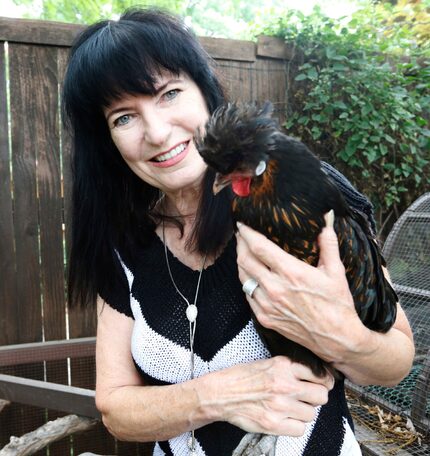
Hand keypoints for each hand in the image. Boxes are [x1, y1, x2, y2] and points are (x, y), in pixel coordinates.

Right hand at [211, 356, 331, 435]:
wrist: (221, 393)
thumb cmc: (242, 377)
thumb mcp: (267, 363)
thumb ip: (289, 368)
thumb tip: (315, 376)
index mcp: (283, 366)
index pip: (319, 375)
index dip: (323, 381)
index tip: (323, 384)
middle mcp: (284, 384)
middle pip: (321, 396)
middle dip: (316, 397)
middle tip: (306, 397)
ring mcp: (279, 405)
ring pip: (311, 414)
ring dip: (303, 412)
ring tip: (290, 407)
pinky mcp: (273, 424)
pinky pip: (300, 429)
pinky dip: (295, 426)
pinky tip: (285, 418)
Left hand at [235, 217, 364, 363]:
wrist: (336, 339)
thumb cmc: (337, 305)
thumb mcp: (336, 272)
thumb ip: (328, 245)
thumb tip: (327, 222)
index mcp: (291, 273)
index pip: (259, 247)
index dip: (247, 233)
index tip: (242, 224)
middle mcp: (275, 288)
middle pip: (245, 260)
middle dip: (240, 244)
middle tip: (242, 235)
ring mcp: (267, 305)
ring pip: (243, 278)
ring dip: (241, 263)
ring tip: (244, 253)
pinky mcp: (265, 318)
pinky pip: (248, 296)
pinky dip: (247, 283)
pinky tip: (252, 277)